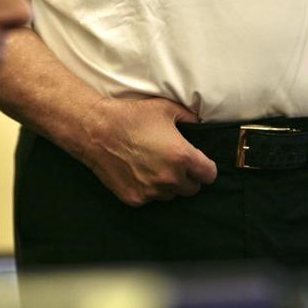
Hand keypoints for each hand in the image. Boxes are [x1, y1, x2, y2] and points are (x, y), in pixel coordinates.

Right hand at [78, 96, 217, 205]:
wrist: (98, 131)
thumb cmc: (132, 117)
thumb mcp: (166, 108)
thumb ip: (189, 118)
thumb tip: (200, 123)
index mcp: (182, 157)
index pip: (209, 175)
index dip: (206, 168)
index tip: (200, 163)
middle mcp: (170, 178)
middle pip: (192, 188)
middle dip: (188, 177)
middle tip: (176, 162)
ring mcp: (151, 191)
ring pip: (171, 195)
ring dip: (169, 184)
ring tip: (155, 165)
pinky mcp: (135, 199)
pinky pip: (151, 198)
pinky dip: (149, 188)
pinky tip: (139, 171)